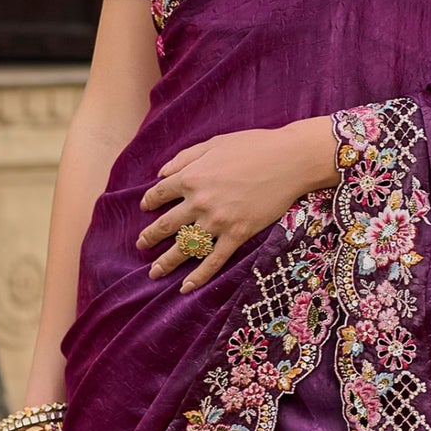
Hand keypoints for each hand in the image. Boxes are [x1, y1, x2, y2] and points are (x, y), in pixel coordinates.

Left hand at [137, 119, 338, 291]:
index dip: (149, 202)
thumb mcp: (214, 143)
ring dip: (166, 262)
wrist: (289, 160)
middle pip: (166, 225)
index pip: (159, 193)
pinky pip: (214, 260)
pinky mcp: (237, 234)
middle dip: (150, 237)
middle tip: (141, 245)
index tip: (146, 208)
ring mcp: (218, 221)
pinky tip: (186, 287)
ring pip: (185, 247)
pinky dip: (199, 276)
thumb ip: (184, 158)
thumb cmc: (253, 146)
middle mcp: (199, 202)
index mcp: (191, 177)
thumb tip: (161, 173)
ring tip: (155, 272)